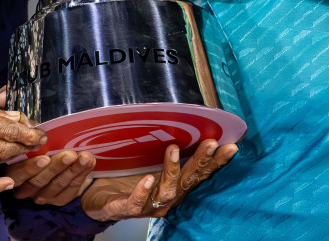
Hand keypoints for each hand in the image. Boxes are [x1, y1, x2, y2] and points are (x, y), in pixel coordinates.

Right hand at [0, 86, 99, 204]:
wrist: (59, 157)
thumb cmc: (35, 139)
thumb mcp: (21, 123)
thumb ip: (12, 111)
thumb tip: (2, 97)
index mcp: (11, 170)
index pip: (16, 172)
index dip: (28, 166)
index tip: (42, 154)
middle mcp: (24, 187)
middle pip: (37, 182)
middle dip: (54, 168)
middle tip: (68, 154)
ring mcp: (41, 194)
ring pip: (55, 186)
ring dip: (70, 171)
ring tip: (82, 156)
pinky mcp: (57, 199)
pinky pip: (69, 191)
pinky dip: (80, 176)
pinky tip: (88, 162)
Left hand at [81, 140, 237, 220]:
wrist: (97, 200)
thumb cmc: (127, 178)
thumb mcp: (150, 159)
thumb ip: (170, 146)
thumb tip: (185, 120)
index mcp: (175, 185)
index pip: (200, 173)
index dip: (216, 161)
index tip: (231, 145)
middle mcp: (167, 196)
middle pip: (187, 179)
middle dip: (200, 161)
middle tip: (211, 143)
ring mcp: (148, 204)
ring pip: (166, 190)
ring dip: (172, 169)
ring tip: (173, 149)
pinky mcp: (126, 208)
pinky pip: (137, 202)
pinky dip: (143, 190)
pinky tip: (148, 179)